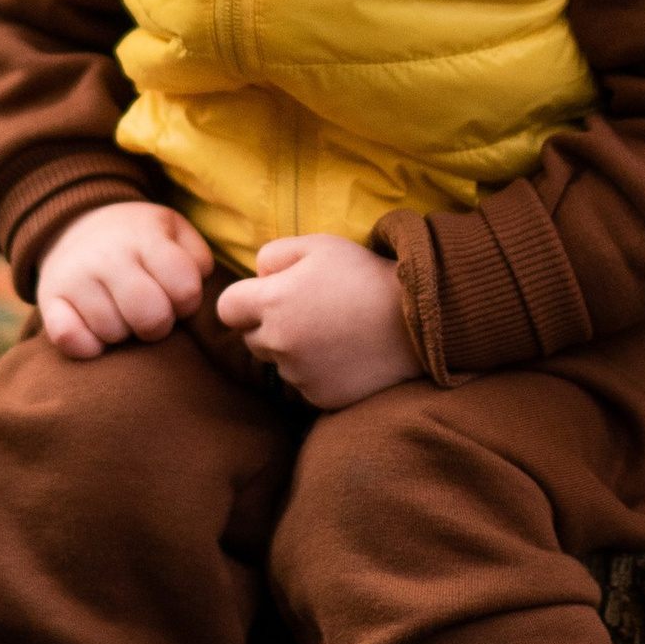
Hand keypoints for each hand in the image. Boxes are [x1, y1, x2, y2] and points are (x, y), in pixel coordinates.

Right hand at [36, 199, 211, 360]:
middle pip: (150, 315)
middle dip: (159, 326)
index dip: (189, 302)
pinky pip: (70, 339)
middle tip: (152, 315)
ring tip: (122, 315)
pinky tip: (96, 333)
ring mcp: (75, 277)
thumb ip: (197, 257)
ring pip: (112, 333)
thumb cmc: (139, 241)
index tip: (178, 298)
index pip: (185, 287)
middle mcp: (108, 255)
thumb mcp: (173, 231)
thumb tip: (197, 284)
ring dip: (124, 334)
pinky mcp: (49, 299)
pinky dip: (87, 346)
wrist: (78, 226)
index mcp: (145, 237)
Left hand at [216, 234, 419, 410]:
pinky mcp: (320, 397)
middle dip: (267, 324)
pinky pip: (302, 384)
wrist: (418, 319)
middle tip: (308, 309)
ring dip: (291, 349)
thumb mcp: (318, 245)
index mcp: (273, 302)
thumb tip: (256, 276)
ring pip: (276, 362)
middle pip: (249, 338)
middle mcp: (279, 344)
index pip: (226, 308)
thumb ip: (273, 255)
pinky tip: (343, 352)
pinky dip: (315, 371)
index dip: (244, 299)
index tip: (270, 294)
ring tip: (332, 329)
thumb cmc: (365, 275)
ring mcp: (299, 375)